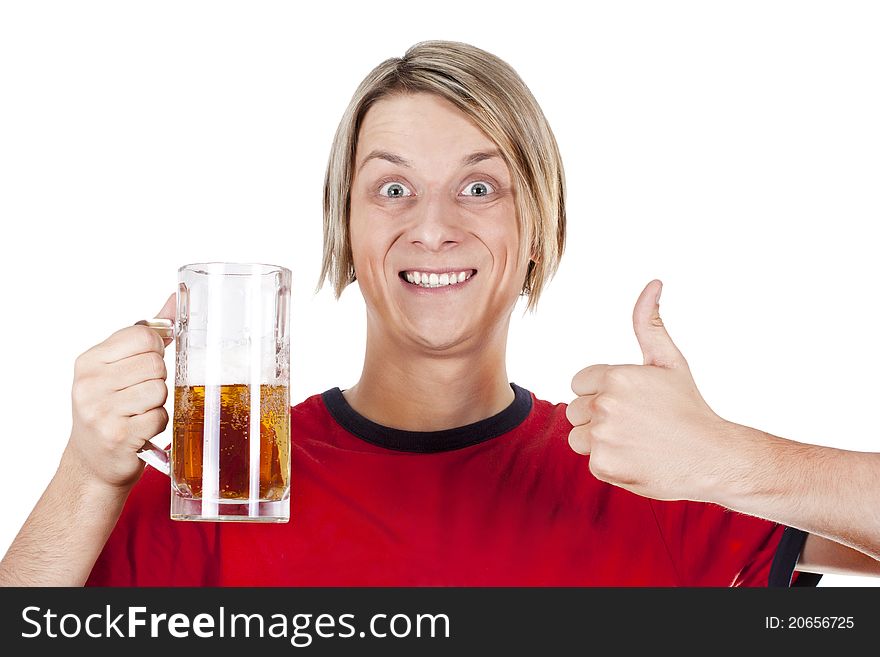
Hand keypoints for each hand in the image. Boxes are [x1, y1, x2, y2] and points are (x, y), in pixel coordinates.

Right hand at [65, 293, 175, 489]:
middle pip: (156, 364)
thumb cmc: (110, 408)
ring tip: (139, 411)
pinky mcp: (119, 435)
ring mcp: (101, 411)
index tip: (146, 363)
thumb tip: (177, 298)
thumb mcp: (118, 366)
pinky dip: (157, 423)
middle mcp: (90, 384)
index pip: (144, 336)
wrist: (92, 462)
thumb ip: (146, 333)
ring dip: (158, 402)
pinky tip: (140, 428)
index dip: (156, 350)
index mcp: (89, 361)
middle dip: (158, 379)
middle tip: (140, 393)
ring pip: (160, 390)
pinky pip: (160, 416)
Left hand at [566, 280, 734, 501]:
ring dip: (599, 441)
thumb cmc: (689, 408)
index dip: (601, 392)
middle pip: (575, 409)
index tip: (631, 402)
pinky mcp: (602, 464)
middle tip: (637, 424)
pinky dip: (610, 463)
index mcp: (616, 376)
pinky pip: (590, 460)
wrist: (713, 458)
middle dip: (598, 416)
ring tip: (635, 442)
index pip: (580, 382)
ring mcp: (602, 435)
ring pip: (578, 435)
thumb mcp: (670, 361)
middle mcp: (605, 404)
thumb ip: (649, 324)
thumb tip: (653, 283)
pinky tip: (637, 460)